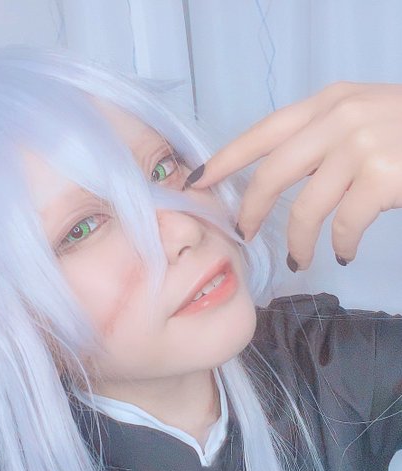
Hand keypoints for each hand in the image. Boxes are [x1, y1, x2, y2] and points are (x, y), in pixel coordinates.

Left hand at [184, 81, 401, 270]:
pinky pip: (343, 226)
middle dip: (251, 211)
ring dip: (295, 242)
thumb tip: (273, 181)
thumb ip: (319, 142)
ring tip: (297, 258)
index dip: (224, 160)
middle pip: (272, 174)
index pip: (262, 132)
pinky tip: (341, 253)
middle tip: (244, 234)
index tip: (196, 182)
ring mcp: (361, 146)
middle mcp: (339, 118)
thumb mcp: (361, 120)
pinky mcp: (382, 177)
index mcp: (327, 103)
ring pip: (305, 209)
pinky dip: (338, 246)